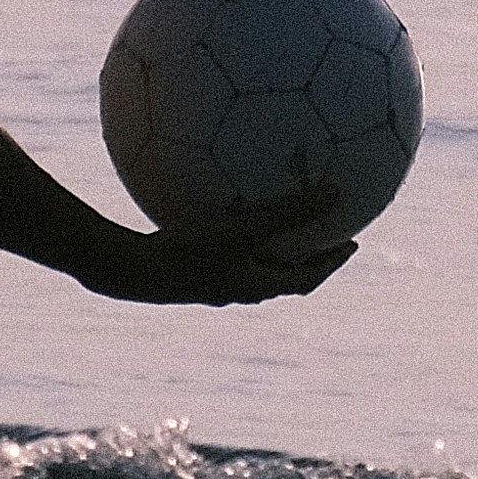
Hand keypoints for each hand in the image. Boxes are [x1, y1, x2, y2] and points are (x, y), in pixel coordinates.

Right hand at [78, 190, 357, 305]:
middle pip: (280, 271)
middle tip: (318, 228)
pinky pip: (217, 242)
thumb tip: (338, 192)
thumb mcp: (246, 230)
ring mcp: (207, 279)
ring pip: (246, 259)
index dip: (331, 262)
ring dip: (264, 240)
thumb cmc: (189, 253)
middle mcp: (234, 287)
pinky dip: (228, 224)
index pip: (306, 278)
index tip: (351, 243)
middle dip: (301, 250)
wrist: (126, 270)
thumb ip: (291, 211)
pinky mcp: (183, 265)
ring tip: (269, 210)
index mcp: (255, 287)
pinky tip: (213, 191)